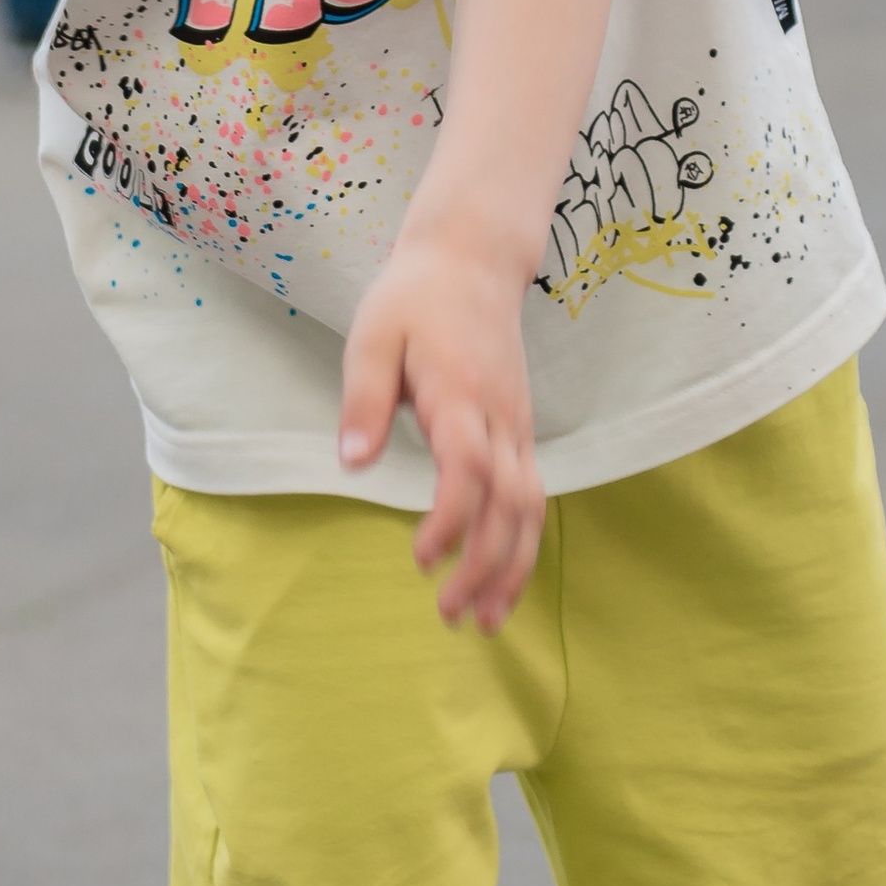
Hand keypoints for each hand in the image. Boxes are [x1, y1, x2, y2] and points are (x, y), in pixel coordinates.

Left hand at [337, 226, 544, 631]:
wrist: (471, 262)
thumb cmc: (413, 300)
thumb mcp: (371, 338)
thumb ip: (364, 401)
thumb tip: (353, 462)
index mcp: (460, 393)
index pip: (469, 468)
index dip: (452, 519)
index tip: (422, 558)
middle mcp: (500, 417)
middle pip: (511, 503)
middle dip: (486, 566)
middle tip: (450, 615)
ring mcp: (518, 427)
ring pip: (532, 509)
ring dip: (513, 569)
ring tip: (484, 622)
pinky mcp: (521, 433)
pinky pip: (532, 498)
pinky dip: (522, 546)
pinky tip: (502, 584)